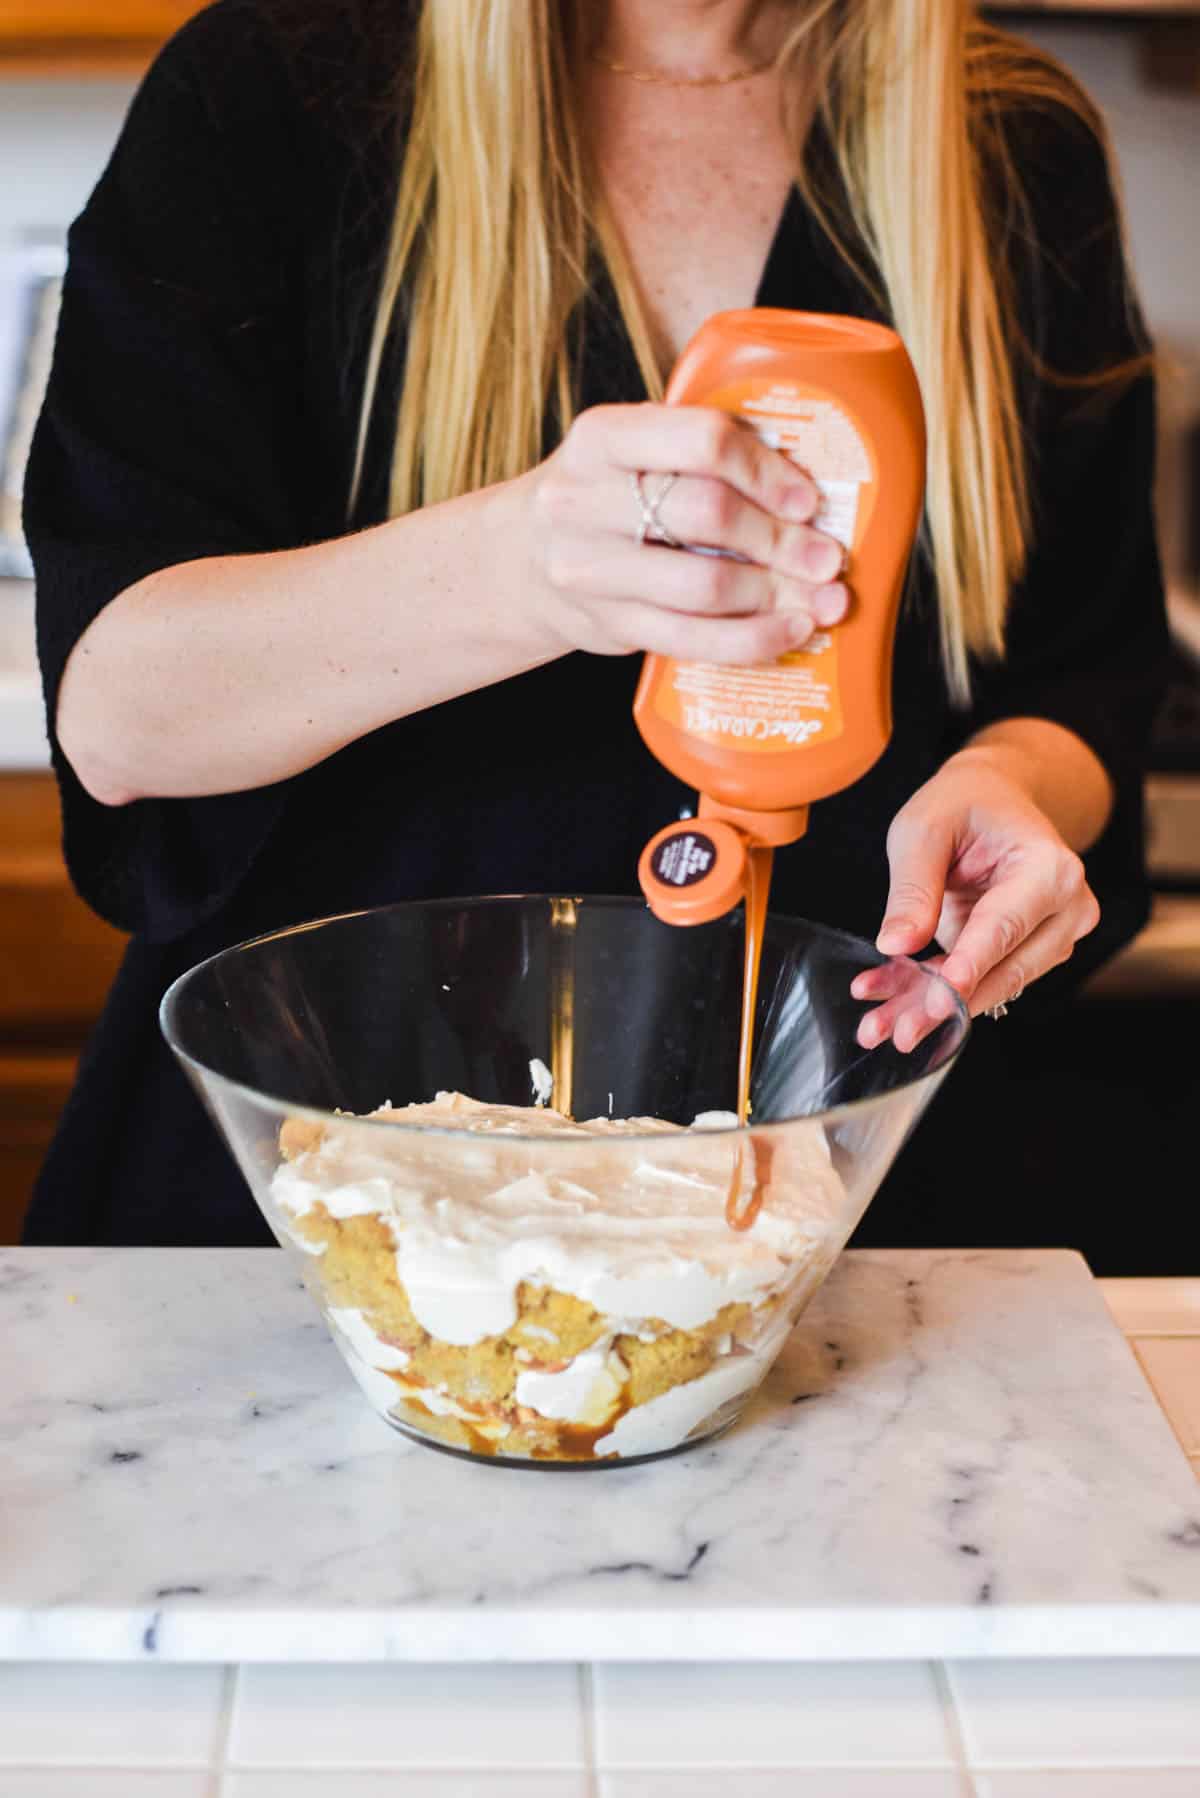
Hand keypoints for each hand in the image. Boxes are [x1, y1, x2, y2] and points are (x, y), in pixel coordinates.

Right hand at [520, 402, 847, 661]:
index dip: (765, 470)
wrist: (522, 560)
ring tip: (822, 600)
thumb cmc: (605, 498)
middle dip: (782, 539)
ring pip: (704, 585)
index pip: (700, 442)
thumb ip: (697, 454)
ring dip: (776, 594)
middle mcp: (585, 500)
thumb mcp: (632, 452)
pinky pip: (692, 639)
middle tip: (827, 558)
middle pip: (708, 515)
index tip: (806, 499)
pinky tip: (788, 632)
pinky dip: (750, 639)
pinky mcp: (607, 625)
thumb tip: (807, 486)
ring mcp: (589, 569)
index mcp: (603, 438)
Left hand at [851, 748, 1100, 1051]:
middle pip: (1004, 969)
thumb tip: (897, 946)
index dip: (971, 964)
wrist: (992, 798)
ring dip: (930, 1008)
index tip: (939, 997)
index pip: (1005, 925)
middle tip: (896, 1031)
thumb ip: (913, 887)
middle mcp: (1065, 909)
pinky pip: (979, 982)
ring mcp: (1051, 936)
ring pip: (990, 987)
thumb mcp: (922, 829)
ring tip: (876, 1026)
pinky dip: (931, 994)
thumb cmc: (963, 805)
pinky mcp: (1026, 954)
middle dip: (944, 1004)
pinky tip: (889, 1006)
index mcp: (1049, 868)